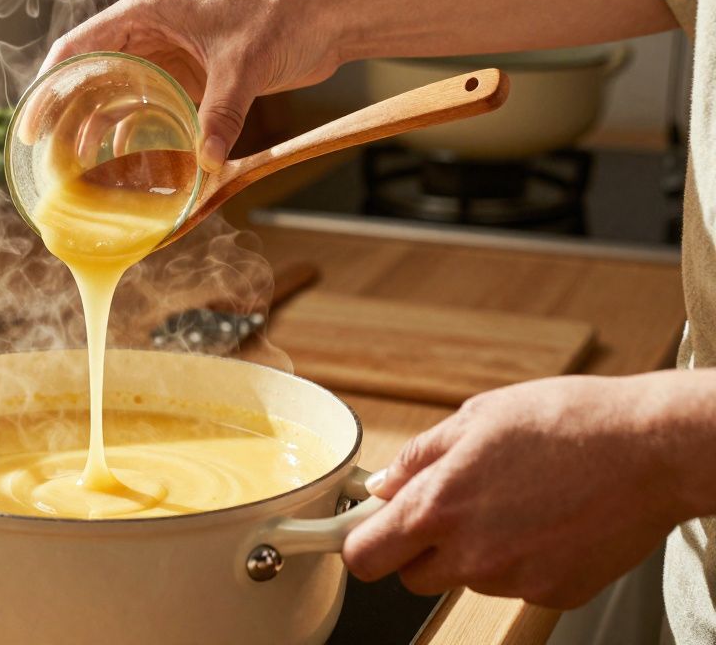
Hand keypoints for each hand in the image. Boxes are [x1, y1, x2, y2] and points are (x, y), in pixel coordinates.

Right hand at [40, 0, 341, 171]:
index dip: (49, 86)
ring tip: (79, 168)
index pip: (78, 47)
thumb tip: (206, 164)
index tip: (32, 125)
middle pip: (89, 74)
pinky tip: (123, 161)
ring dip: (98, 127)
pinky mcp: (187, 73)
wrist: (324, 16)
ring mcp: (166, 52)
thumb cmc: (282, 19)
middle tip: (48, 158)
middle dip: (67, 116)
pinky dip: (134, 130)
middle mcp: (148, 30)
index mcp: (146, 12)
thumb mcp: (244, 67)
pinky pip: (147, 104)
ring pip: (115, 92)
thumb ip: (221, 114)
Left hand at [343, 371, 715, 608]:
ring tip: (515, 500)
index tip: (362, 532)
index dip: (359, 544)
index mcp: (438, 506)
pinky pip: (515, 583)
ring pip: (466, 577)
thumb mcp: (475, 418)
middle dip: (418, 548)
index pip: (365, 556)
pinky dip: (522, 559)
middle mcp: (470, 554)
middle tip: (450, 507)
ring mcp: (512, 581)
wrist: (650, 448)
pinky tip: (546, 519)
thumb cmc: (568, 422)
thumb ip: (418, 458)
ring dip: (475, 550)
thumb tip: (383, 485)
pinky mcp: (552, 593)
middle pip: (411, 576)